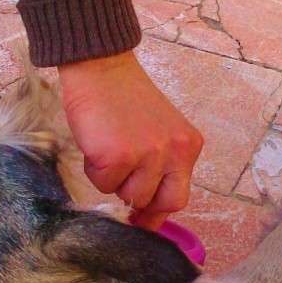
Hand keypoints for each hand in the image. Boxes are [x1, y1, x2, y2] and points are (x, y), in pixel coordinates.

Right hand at [58, 52, 203, 230]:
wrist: (100, 66)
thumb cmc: (124, 99)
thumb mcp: (157, 132)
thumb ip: (160, 167)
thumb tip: (146, 214)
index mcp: (188, 146)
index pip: (178, 197)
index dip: (156, 209)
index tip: (141, 216)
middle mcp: (174, 152)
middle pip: (158, 203)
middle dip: (136, 197)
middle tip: (120, 175)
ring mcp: (147, 155)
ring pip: (128, 196)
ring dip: (113, 181)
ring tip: (109, 149)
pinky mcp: (118, 156)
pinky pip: (103, 184)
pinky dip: (94, 170)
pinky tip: (97, 143)